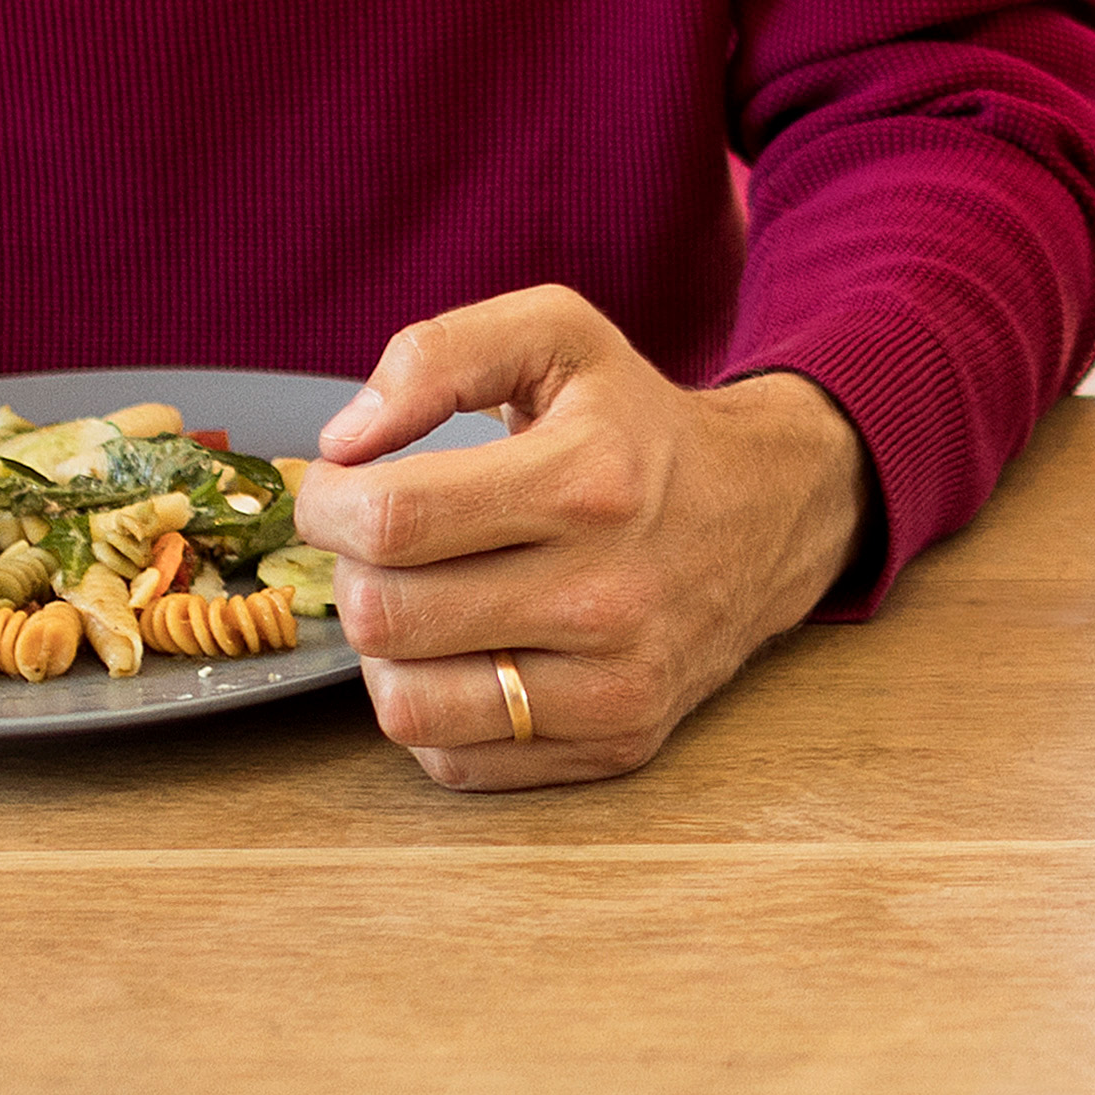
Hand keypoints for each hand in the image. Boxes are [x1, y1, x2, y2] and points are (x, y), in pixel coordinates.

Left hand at [296, 294, 866, 789]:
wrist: (767, 511)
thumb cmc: (638, 424)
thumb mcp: (556, 336)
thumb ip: (436, 356)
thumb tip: (345, 440)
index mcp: (587, 479)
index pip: (391, 519)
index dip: (327, 504)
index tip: (337, 489)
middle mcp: (607, 593)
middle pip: (386, 617)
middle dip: (353, 572)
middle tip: (381, 545)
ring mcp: (615, 683)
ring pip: (407, 707)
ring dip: (385, 653)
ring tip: (420, 600)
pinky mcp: (615, 743)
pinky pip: (455, 758)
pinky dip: (432, 709)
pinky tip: (463, 652)